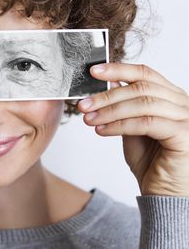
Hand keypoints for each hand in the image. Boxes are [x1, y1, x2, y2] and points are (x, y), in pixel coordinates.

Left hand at [78, 63, 188, 196]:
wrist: (164, 194)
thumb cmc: (150, 161)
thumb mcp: (131, 128)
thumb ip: (123, 106)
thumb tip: (109, 84)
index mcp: (171, 97)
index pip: (145, 74)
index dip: (118, 69)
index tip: (93, 71)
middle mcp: (182, 103)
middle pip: (141, 87)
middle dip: (107, 95)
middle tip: (84, 104)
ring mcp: (187, 118)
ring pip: (142, 104)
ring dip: (110, 111)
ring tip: (89, 119)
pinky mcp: (184, 135)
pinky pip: (146, 123)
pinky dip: (120, 125)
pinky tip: (102, 130)